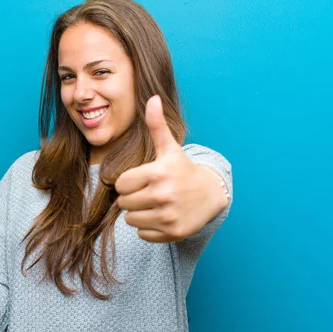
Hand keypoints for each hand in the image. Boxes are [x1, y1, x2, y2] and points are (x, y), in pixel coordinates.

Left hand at [115, 95, 226, 242]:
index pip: (120, 184)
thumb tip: (152, 98)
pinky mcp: (172, 233)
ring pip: (130, 220)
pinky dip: (148, 228)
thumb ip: (156, 125)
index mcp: (158, 173)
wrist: (211, 194)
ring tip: (154, 204)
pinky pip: (142, 234)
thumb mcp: (169, 148)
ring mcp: (168, 216)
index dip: (128, 182)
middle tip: (148, 192)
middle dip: (132, 198)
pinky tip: (162, 216)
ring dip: (138, 213)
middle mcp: (162, 195)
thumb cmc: (182, 169)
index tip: (142, 179)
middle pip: (123, 203)